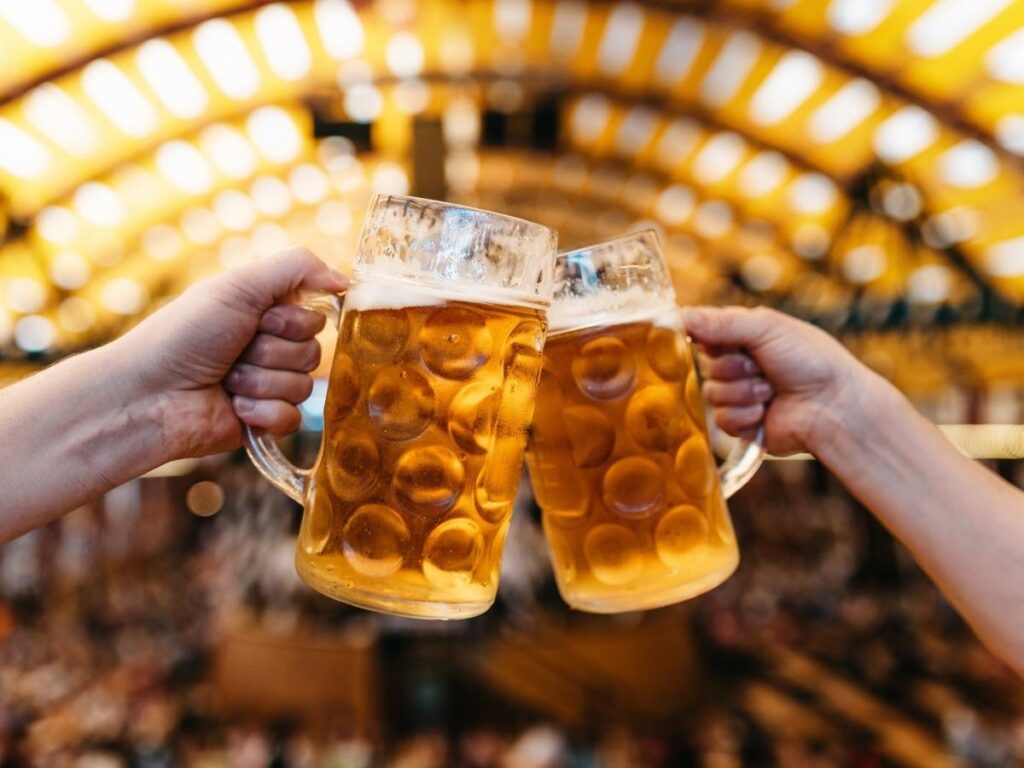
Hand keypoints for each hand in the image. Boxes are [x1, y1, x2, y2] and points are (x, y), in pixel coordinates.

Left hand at [114, 248, 347, 458]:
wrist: (147, 395)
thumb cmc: (183, 335)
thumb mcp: (238, 286)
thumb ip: (296, 268)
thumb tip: (346, 280)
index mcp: (265, 313)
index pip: (315, 318)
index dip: (288, 322)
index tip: (255, 321)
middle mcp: (270, 348)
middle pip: (313, 353)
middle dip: (271, 354)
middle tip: (233, 353)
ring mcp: (267, 386)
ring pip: (304, 387)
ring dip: (261, 383)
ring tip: (225, 381)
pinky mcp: (264, 422)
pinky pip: (294, 419)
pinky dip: (263, 413)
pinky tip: (233, 408)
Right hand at [683, 306, 872, 455]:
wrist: (836, 406)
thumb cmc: (811, 359)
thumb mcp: (766, 328)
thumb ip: (721, 322)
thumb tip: (678, 315)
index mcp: (741, 337)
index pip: (700, 333)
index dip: (704, 338)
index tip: (714, 341)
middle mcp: (736, 365)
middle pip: (704, 366)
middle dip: (734, 368)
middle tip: (762, 366)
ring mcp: (737, 396)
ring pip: (711, 395)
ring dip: (744, 392)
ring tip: (771, 390)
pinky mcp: (740, 425)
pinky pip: (722, 420)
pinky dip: (745, 415)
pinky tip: (767, 411)